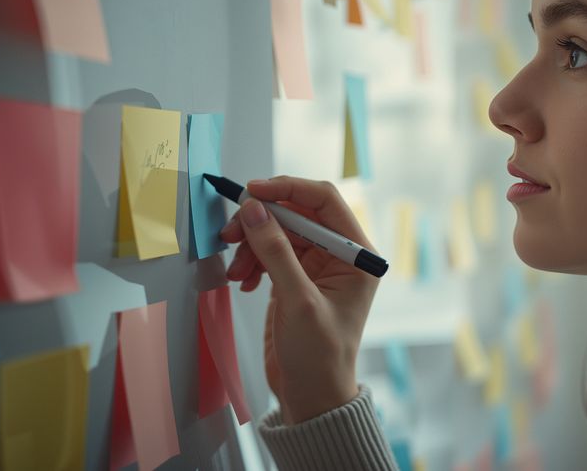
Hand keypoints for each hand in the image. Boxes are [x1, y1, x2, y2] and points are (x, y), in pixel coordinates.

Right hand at [219, 177, 379, 424]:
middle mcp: (340, 256)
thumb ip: (276, 252)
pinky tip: (243, 281)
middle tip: (229, 233)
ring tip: (236, 271)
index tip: (252, 192)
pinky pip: (269, 254)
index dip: (288, 189)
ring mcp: (316, 267)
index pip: (324, 201)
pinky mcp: (295, 280)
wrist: (311, 397)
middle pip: (296, 214)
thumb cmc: (319, 357)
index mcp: (357, 255)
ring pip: (278, 233)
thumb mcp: (298, 301)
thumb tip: (254, 209)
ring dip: (251, 244)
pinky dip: (252, 261)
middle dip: (261, 221)